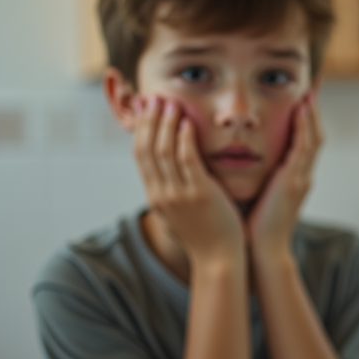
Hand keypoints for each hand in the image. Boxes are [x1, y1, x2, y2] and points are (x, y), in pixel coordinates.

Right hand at [133, 96, 245, 265]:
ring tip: (171, 103)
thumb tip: (173, 168)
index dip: (141, 129)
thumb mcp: (181, 210)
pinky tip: (188, 123)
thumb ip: (175, 188)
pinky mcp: (199, 195)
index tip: (146, 109)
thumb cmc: (207, 234)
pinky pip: (188, 161)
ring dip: (166, 124)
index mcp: (155, 196)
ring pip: (164, 151)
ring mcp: (178, 195)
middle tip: (154, 98)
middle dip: (149, 120)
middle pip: (147, 149)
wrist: (219, 260)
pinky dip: (185, 139)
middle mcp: (161, 194)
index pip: (140, 155)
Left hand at [247, 94, 322, 257]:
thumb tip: (232, 158)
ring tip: (310, 90)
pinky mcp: (294, 182)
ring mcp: (300, 178)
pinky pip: (303, 149)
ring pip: (313, 138)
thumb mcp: (255, 195)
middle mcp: (301, 175)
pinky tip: (301, 110)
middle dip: (314, 110)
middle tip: (315, 85)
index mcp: (291, 178)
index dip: (304, 119)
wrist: (260, 251)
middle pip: (314, 134)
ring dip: (312, 113)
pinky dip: (304, 128)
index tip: (302, 97)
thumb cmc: (252, 227)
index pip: (302, 141)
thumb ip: (251, 176)